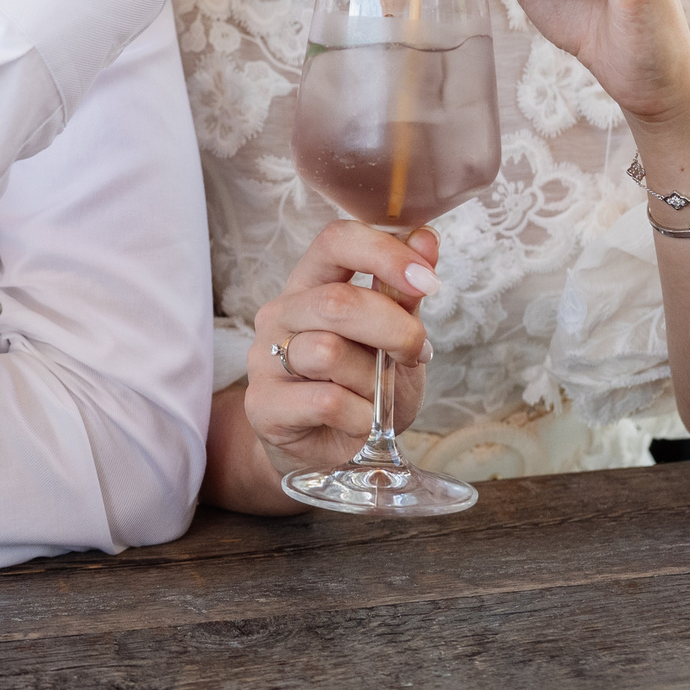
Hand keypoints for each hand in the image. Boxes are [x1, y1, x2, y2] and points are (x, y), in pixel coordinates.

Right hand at [243, 220, 440, 479]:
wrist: (336, 450)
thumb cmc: (364, 386)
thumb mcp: (395, 338)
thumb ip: (403, 293)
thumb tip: (426, 238)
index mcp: (312, 282)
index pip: (336, 241)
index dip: (383, 253)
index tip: (428, 281)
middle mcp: (281, 312)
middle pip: (336, 301)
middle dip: (394, 329)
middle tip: (419, 352)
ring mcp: (264, 357)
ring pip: (327, 351)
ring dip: (372, 380)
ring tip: (378, 396)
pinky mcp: (262, 404)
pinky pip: (325, 400)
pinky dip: (360, 415)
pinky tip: (361, 420)